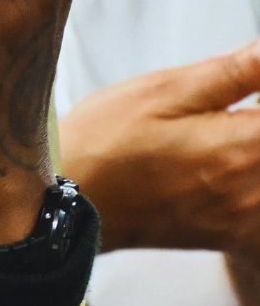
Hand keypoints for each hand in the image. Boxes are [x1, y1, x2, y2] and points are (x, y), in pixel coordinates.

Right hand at [60, 40, 259, 252]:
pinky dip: (249, 185)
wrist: (65, 201)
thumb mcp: (162, 91)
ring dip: (251, 151)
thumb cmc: (104, 143)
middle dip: (252, 123)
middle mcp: (252, 189)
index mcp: (243, 146)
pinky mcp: (228, 233)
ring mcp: (243, 217)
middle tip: (231, 108)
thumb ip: (235, 72)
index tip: (244, 88)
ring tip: (220, 135)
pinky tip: (227, 169)